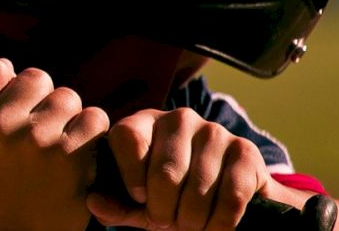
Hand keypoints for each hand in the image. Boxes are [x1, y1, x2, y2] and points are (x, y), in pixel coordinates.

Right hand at [0, 57, 110, 229]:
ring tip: (55, 149)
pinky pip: (94, 117)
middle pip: (36, 78)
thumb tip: (7, 64)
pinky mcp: (72, 155)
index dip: (8, 87)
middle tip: (35, 137)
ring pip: (68, 97)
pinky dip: (90, 134)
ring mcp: (37, 140)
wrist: (23, 230)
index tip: (10, 113)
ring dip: (68, 118)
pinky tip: (76, 156)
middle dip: (41, 101)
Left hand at [88, 108, 270, 230]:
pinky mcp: (246, 150)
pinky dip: (220, 223)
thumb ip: (115, 205)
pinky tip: (215, 226)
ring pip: (198, 188)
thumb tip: (92, 202)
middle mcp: (179, 119)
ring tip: (190, 224)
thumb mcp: (139, 205)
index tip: (139, 199)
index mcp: (144, 124)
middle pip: (165, 172)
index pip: (128, 136)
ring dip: (193, 221)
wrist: (225, 201)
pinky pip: (230, 196)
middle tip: (169, 221)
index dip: (131, 175)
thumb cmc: (170, 199)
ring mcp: (215, 131)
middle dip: (165, 211)